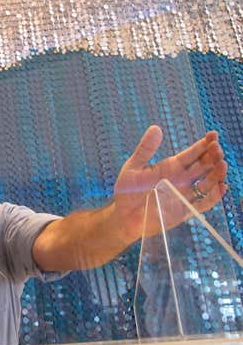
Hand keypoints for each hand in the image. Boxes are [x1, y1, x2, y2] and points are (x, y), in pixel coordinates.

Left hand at [113, 126, 227, 240]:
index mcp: (171, 166)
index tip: (213, 135)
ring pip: (206, 183)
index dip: (203, 144)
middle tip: (218, 149)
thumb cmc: (126, 190)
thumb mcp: (133, 167)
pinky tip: (221, 188)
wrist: (122, 216)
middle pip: (203, 166)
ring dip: (216, 174)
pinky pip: (203, 204)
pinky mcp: (184, 211)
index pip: (192, 153)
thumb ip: (145, 149)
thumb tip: (155, 128)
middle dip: (212, 157)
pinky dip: (213, 197)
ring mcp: (184, 195)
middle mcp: (181, 179)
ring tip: (222, 165)